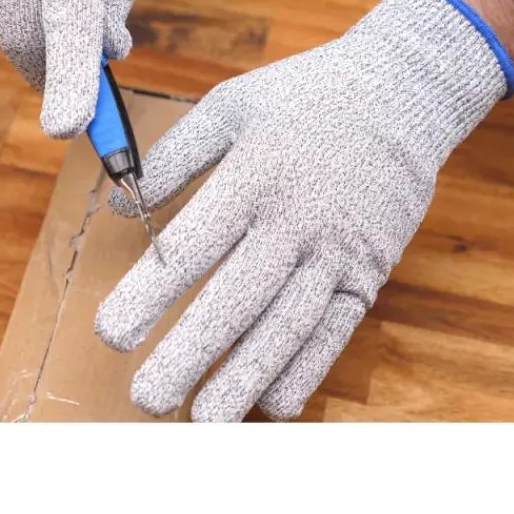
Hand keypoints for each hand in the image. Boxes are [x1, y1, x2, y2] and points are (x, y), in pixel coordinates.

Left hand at [95, 0, 513, 420]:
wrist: (401, 92)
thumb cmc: (305, 97)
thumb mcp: (232, 105)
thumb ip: (177, 155)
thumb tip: (121, 202)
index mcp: (254, 176)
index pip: (193, 246)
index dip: (150, 294)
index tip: (112, 334)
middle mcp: (296, 221)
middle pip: (238, 299)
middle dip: (191, 353)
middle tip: (147, 400)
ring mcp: (338, 250)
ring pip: (288, 324)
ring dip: (246, 377)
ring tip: (206, 421)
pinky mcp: (368, 269)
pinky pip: (337, 327)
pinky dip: (307, 368)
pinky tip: (276, 404)